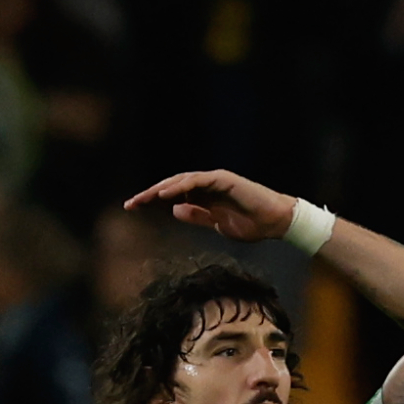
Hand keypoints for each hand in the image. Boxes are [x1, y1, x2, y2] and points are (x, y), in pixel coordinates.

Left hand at [124, 169, 295, 241]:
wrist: (273, 223)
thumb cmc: (249, 224)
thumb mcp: (215, 224)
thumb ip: (196, 216)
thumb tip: (174, 210)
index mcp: (203, 196)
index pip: (171, 196)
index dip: (151, 201)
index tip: (132, 209)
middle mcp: (206, 185)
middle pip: (172, 187)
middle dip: (149, 195)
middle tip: (130, 204)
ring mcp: (214, 180)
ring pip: (181, 181)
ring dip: (161, 189)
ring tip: (143, 199)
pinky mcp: (223, 179)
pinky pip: (198, 180)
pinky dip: (181, 186)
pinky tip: (165, 194)